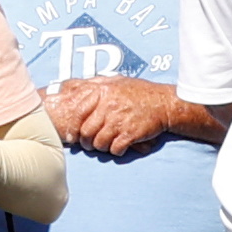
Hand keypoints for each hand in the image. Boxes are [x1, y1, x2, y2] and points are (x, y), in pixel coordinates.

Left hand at [46, 77, 173, 158]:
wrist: (164, 102)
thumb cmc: (139, 92)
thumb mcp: (114, 81)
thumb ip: (93, 84)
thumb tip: (68, 86)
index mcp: (102, 92)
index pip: (78, 113)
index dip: (73, 128)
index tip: (73, 135)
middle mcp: (108, 106)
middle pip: (86, 132)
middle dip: (87, 142)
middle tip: (91, 143)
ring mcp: (119, 120)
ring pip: (99, 143)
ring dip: (102, 147)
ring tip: (108, 143)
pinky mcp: (130, 134)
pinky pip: (115, 149)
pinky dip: (116, 151)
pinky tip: (121, 145)